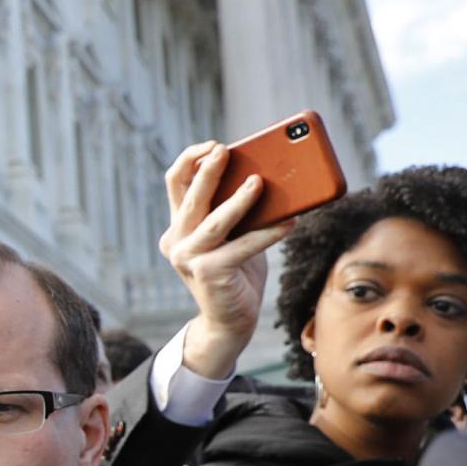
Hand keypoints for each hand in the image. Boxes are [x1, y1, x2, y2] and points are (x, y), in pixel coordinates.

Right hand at [160, 144, 292, 380]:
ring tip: (259, 182)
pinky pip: (243, 246)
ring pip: (215, 220)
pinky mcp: (208, 273)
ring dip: (238, 199)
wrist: (231, 320)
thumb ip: (237, 212)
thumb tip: (268, 178)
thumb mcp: (233, 235)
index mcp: (178, 226)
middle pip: (190, 196)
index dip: (191, 160)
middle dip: (207, 170)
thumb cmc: (237, 272)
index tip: (214, 146)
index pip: (176, 183)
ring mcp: (188, 258)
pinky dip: (268, 234)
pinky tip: (290, 222)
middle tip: (225, 150)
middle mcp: (175, 240)